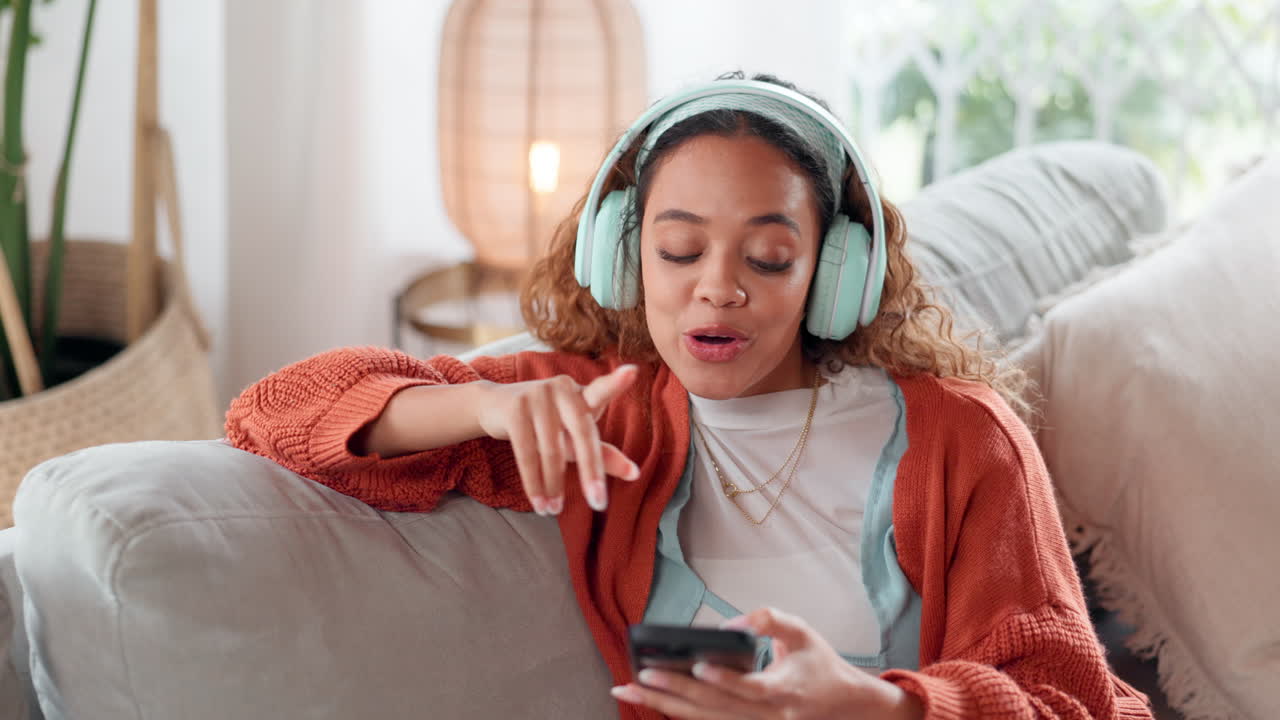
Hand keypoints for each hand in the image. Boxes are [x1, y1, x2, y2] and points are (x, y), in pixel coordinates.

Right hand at [476, 364, 640, 514]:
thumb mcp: (575, 435)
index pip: (602, 391)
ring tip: (554, 510)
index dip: (616, 383)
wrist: (496, 405)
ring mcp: (537, 396)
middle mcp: (563, 390)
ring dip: (554, 485)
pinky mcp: (514, 409)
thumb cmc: (547, 422)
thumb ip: (604, 453)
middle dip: (591, 472)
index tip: (632, 372)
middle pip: (582, 435)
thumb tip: (636, 474)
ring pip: (551, 450)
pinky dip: (533, 482)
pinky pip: (526, 453)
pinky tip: (539, 502)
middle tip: (599, 504)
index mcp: (583, 394)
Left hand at [610, 607, 924, 719]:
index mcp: (785, 690)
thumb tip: (731, 623)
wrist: (843, 706)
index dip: (725, 679)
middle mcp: (768, 717)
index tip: (699, 665)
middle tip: (641, 676)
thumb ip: (771, 620)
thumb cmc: (819, 665)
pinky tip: (650, 702)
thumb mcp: (803, 632)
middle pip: (716, 708)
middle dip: (675, 692)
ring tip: (629, 692)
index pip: (751, 688)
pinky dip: (677, 713)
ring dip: (664, 707)